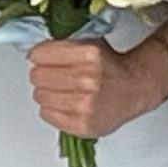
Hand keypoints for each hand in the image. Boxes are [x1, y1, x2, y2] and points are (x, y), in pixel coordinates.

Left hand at [27, 31, 167, 142]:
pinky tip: (64, 103)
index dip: (39, 55)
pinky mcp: (83, 125)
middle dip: (42, 73)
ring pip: (39, 96)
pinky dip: (51, 109)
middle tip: (53, 74)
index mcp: (89, 54)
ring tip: (61, 89)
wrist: (134, 89)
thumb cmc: (110, 66)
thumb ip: (63, 41)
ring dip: (46, 92)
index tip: (42, 57)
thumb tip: (32, 48)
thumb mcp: (90, 42)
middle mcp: (88, 80)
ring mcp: (85, 105)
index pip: (39, 54)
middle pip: (37, 76)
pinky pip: (46, 115)